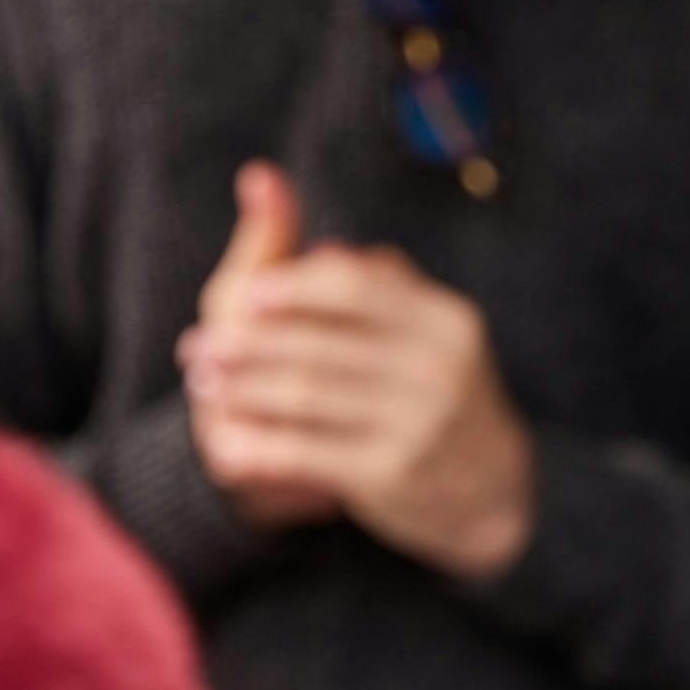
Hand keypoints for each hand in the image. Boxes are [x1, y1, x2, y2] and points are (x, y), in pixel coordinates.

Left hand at [180, 167, 534, 578]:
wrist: (491, 489)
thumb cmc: (439, 391)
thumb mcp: (428, 328)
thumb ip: (368, 275)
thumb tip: (287, 200)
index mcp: (445, 318)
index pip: (355, 286)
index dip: (292, 288)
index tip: (245, 296)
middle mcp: (439, 366)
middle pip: (320, 343)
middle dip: (250, 344)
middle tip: (198, 347)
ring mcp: (419, 423)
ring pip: (307, 397)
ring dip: (243, 390)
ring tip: (204, 386)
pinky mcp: (393, 474)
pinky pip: (308, 454)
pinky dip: (261, 448)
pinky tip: (226, 447)